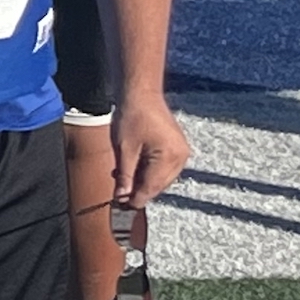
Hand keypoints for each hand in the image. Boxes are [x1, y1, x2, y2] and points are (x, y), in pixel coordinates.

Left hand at [107, 91, 189, 213]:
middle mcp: (180, 157)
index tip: (119, 206)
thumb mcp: (124, 149)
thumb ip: (124, 175)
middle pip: (158, 186)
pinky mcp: (178, 148)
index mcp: (169, 157)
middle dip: (138, 190)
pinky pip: (164, 168)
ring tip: (123, 176)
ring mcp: (181, 153)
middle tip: (118, 194)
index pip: (150, 189)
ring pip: (161, 179)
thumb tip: (121, 197)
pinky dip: (149, 171)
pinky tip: (134, 167)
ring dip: (143, 181)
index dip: (134, 200)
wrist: (142, 92)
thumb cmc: (132, 115)